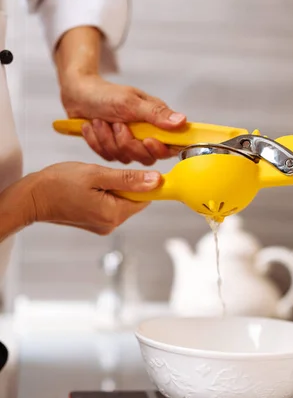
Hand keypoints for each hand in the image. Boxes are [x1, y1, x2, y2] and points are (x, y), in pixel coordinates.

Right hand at [24, 163, 160, 234]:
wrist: (32, 198)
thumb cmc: (58, 183)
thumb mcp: (97, 174)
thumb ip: (128, 179)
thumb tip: (156, 181)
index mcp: (114, 214)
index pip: (145, 199)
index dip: (143, 182)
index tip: (130, 171)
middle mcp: (111, 224)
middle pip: (134, 200)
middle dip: (125, 184)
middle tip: (103, 174)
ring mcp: (102, 226)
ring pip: (121, 202)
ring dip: (113, 187)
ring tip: (93, 180)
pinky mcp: (94, 223)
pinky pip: (109, 205)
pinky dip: (104, 194)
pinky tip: (89, 188)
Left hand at [61, 76, 185, 164]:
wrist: (79, 95)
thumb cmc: (106, 94)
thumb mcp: (131, 101)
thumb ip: (156, 114)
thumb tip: (182, 121)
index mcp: (156, 124)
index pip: (169, 148)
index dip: (159, 149)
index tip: (147, 139)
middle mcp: (145, 138)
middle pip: (146, 158)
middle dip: (127, 143)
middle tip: (117, 124)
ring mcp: (129, 146)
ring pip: (125, 158)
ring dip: (108, 139)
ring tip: (99, 121)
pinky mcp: (113, 152)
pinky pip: (107, 157)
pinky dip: (97, 141)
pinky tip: (93, 127)